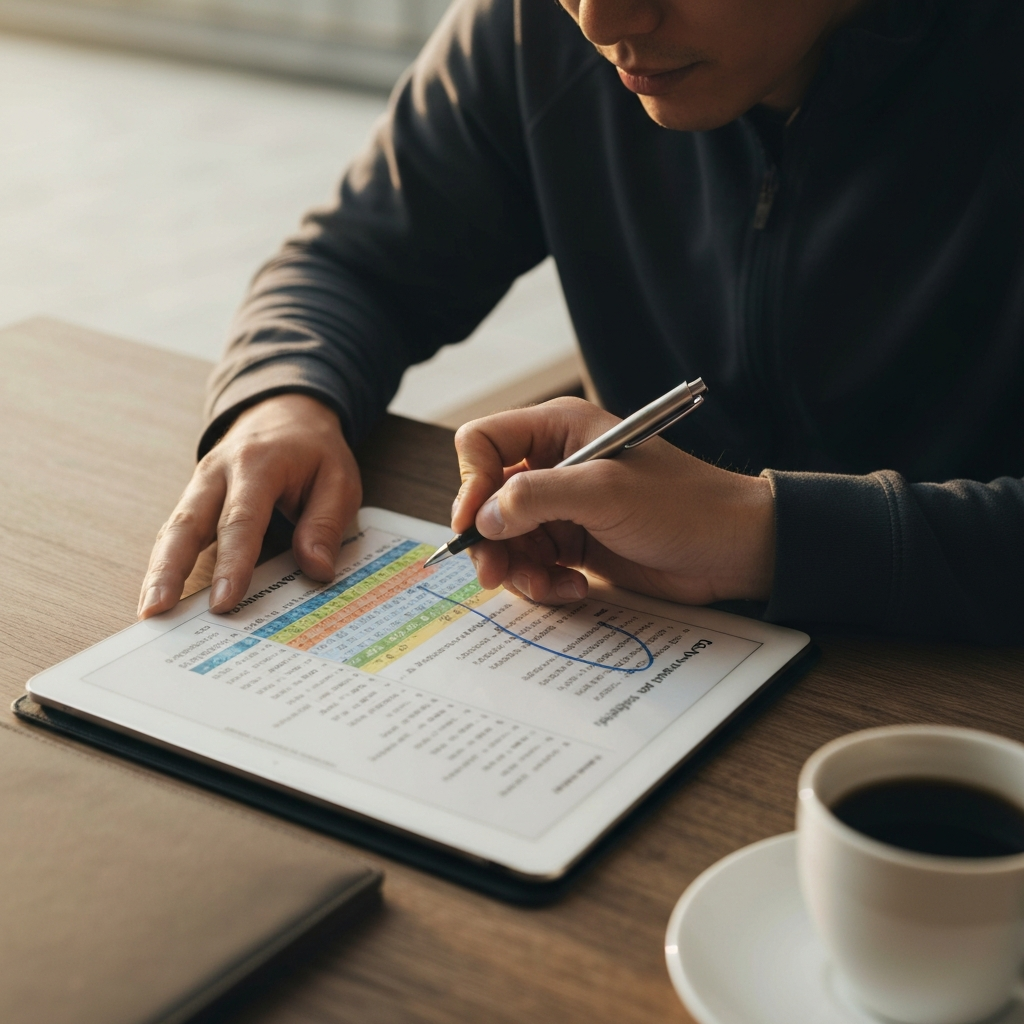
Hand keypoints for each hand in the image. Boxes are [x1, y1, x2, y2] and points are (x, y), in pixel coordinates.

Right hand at [138, 393, 361, 617]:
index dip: (232, 564)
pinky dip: (166, 564)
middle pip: (186, 523)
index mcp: (258, 464)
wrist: (286, 413)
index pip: (241, 520)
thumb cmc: (314, 450)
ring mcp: (200, 485)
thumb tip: (316, 569)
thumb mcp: (339, 479)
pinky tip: (160, 595)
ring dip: (158, 571)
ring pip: (173, 530)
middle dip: (169, 570)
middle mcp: (218, 472)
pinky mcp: (195, 498)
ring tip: (148, 612)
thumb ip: (326, 523)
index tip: (223, 602)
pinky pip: (177, 533)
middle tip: (156, 610)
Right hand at [452, 397, 774, 605]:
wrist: (731, 549)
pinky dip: (544, 582)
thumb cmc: (681, 505)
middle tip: (496, 575)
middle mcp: (553, 465)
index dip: (470, 483)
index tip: (473, 525)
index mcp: (557, 430)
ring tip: (552, 585)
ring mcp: (562, 507)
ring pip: (505, 539)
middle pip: (486, 499)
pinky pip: (533, 564)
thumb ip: (536, 497)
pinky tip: (575, 588)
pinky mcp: (573, 544)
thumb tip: (482, 517)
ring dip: (519, 570)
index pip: (482, 444)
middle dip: (490, 540)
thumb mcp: (605, 493)